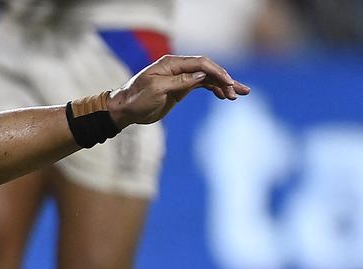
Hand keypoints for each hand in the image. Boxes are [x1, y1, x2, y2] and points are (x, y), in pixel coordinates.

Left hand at [108, 54, 250, 128]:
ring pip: (207, 78)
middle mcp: (178, 68)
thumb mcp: (157, 90)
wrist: (124, 110)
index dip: (216, 72)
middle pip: (207, 69)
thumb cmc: (136, 99)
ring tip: (238, 95)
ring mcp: (180, 78)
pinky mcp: (180, 89)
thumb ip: (180, 82)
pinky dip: (214, 90)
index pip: (200, 63)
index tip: (228, 83)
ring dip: (222, 86)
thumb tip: (202, 75)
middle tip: (238, 92)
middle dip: (224, 79)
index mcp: (171, 64)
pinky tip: (224, 96)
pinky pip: (201, 86)